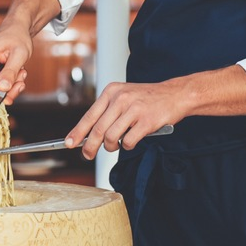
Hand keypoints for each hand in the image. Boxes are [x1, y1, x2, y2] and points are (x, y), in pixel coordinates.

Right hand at [0, 20, 31, 103]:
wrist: (16, 29)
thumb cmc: (17, 37)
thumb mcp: (20, 54)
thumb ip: (10, 71)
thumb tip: (2, 89)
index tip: (10, 98)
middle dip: (8, 89)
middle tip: (22, 80)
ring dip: (11, 85)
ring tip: (21, 71)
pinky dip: (9, 82)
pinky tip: (16, 72)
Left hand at [64, 80, 185, 158]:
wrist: (175, 94)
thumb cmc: (148, 99)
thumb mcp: (124, 96)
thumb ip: (107, 112)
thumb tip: (88, 134)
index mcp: (112, 91)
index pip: (89, 115)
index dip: (77, 132)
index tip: (69, 143)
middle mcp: (121, 98)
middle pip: (97, 129)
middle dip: (90, 146)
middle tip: (87, 154)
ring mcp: (134, 109)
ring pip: (111, 137)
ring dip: (111, 146)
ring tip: (116, 145)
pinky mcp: (146, 121)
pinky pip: (128, 141)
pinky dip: (127, 146)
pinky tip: (131, 141)